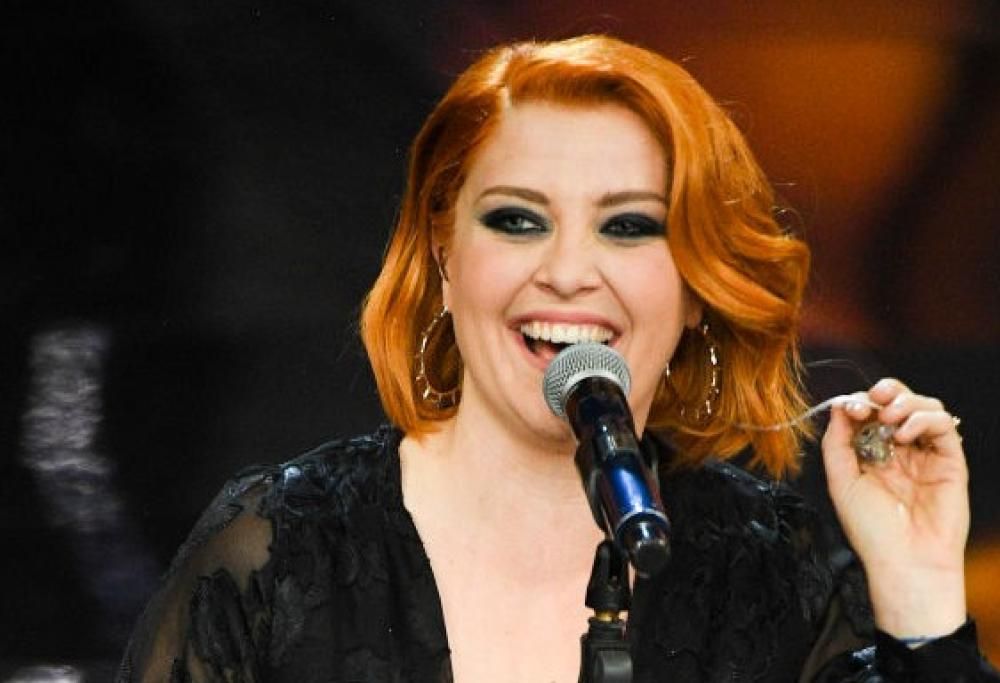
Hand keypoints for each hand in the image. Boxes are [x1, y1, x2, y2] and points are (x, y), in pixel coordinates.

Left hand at [821, 378, 968, 639]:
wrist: (904, 561)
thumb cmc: (871, 529)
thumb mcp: (841, 480)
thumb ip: (837, 442)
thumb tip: (839, 405)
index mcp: (872, 454)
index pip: (870, 413)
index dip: (860, 402)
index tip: (849, 407)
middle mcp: (901, 451)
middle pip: (900, 403)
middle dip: (886, 391)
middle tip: (874, 398)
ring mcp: (927, 454)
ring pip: (925, 407)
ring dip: (905, 403)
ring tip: (888, 419)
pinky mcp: (950, 461)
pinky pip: (943, 425)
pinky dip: (922, 420)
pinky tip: (903, 435)